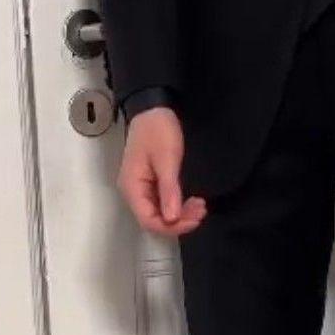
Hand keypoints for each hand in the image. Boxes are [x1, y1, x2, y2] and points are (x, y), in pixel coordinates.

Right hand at [117, 106, 206, 237]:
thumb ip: (168, 190)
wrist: (154, 108)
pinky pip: (162, 202)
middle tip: (202, 210)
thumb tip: (172, 219)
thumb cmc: (158, 131)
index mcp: (132, 187)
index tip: (196, 219)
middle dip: (179, 220)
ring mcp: (141, 187)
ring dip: (180, 214)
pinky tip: (192, 201)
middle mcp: (133, 191)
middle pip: (154, 219)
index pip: (149, 221)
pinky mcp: (150, 182)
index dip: (172, 226)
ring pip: (160, 212)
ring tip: (200, 205)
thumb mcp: (167, 159)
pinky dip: (178, 205)